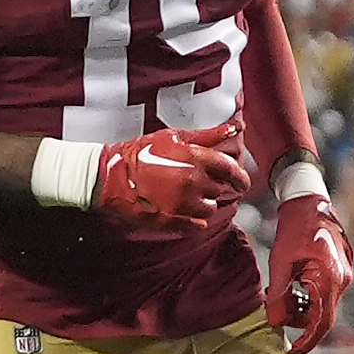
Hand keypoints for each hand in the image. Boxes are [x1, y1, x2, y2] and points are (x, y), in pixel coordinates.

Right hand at [96, 122, 247, 229]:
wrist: (111, 175)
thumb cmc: (143, 152)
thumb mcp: (174, 137)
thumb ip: (208, 135)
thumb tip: (236, 127)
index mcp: (197, 159)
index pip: (233, 171)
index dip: (240, 178)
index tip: (241, 182)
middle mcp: (193, 182)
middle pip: (220, 190)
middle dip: (212, 186)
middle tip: (195, 181)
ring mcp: (183, 204)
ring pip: (210, 209)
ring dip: (203, 203)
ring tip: (185, 195)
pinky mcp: (172, 221)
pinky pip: (197, 225)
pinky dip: (194, 220)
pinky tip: (181, 210)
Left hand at [266, 194, 353, 353]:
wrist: (310, 201)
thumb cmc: (294, 228)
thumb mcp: (280, 262)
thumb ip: (278, 295)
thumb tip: (275, 323)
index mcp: (330, 278)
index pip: (322, 322)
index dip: (307, 341)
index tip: (292, 353)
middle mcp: (343, 280)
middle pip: (324, 317)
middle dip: (302, 324)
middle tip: (280, 320)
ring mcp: (345, 275)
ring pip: (325, 306)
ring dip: (305, 310)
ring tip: (284, 297)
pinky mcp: (342, 271)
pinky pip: (327, 294)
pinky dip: (312, 298)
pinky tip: (296, 288)